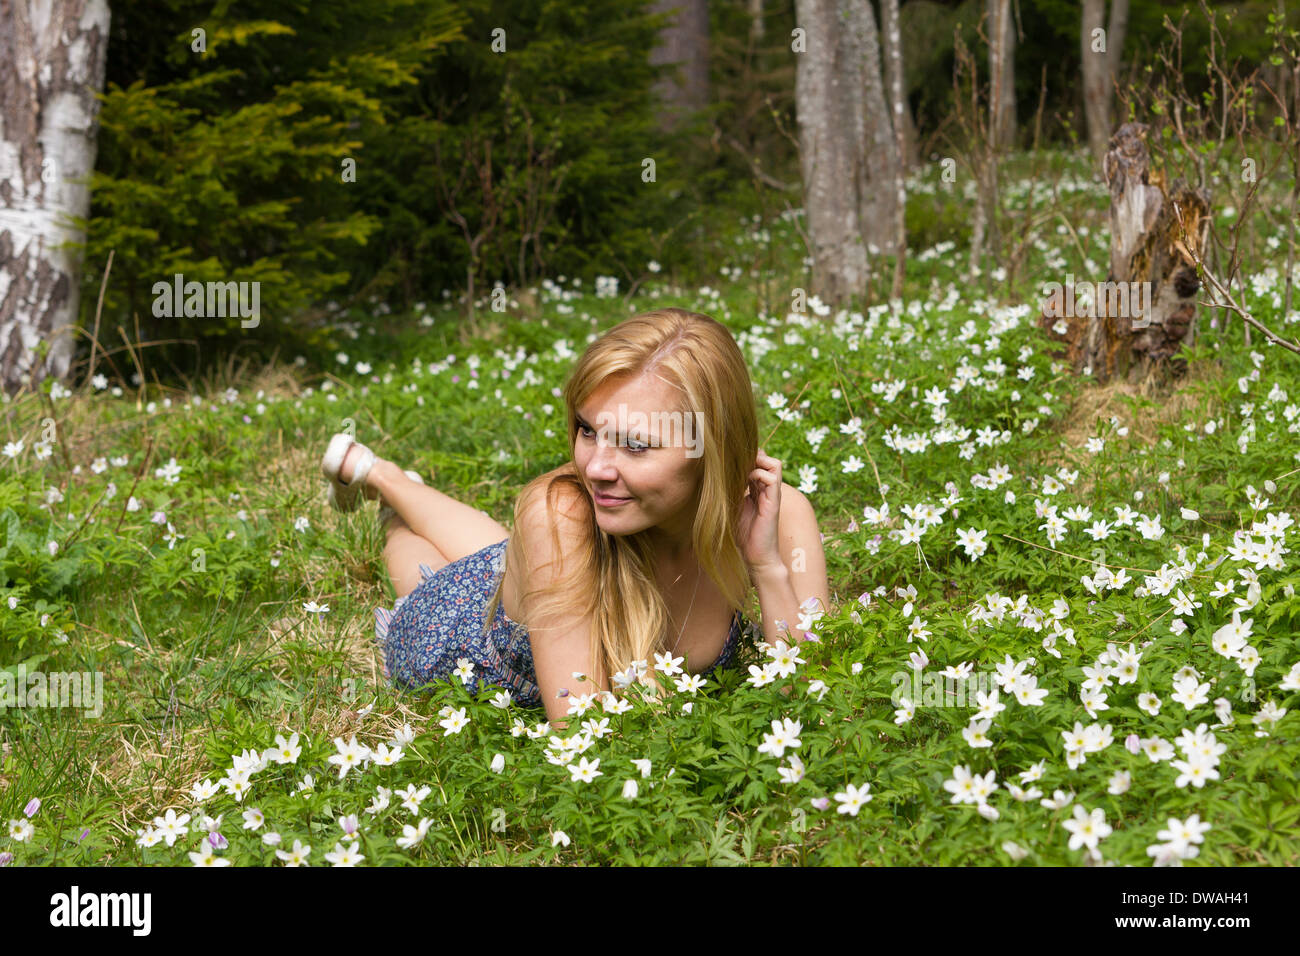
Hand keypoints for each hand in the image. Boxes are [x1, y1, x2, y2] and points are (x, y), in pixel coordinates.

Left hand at [738, 448, 782, 572]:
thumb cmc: (742, 536)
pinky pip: (773, 478)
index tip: (728, 463)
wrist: (755, 557)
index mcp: (757, 490)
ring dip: (759, 462)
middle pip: (766, 459)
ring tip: (744, 471)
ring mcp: (772, 495)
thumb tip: (711, 481)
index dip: (746, 458)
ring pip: (774, 464)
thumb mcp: (731, 509)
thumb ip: (728, 494)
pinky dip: (760, 474)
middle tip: (735, 463)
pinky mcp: (774, 503)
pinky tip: (748, 482)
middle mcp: (767, 490)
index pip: (757, 462)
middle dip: (752, 455)